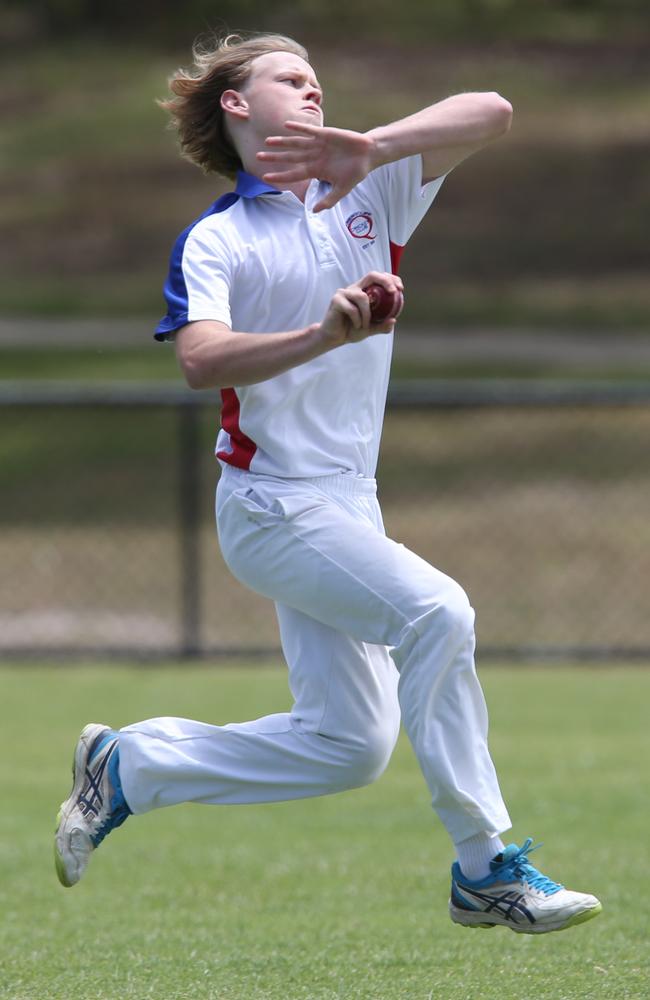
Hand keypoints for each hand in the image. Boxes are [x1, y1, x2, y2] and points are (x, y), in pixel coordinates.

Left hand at [257, 122, 374, 211]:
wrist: (368, 155)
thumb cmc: (355, 172)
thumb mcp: (342, 190)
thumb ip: (328, 200)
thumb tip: (313, 211)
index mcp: (315, 170)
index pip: (294, 174)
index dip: (280, 175)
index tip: (265, 176)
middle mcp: (313, 157)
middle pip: (290, 157)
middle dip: (275, 157)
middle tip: (258, 156)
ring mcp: (317, 145)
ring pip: (295, 143)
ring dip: (282, 142)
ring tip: (267, 141)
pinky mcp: (325, 134)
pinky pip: (309, 131)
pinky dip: (298, 128)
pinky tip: (286, 126)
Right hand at [318, 272, 403, 346]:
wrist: (333, 338)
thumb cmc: (351, 330)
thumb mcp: (370, 329)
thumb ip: (382, 326)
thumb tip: (394, 321)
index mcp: (363, 291)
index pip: (378, 278)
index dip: (390, 279)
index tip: (400, 289)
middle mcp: (354, 289)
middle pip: (371, 275)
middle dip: (385, 281)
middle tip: (394, 292)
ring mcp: (344, 293)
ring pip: (362, 297)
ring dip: (367, 314)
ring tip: (364, 325)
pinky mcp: (336, 300)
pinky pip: (352, 308)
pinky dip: (357, 319)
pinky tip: (356, 325)